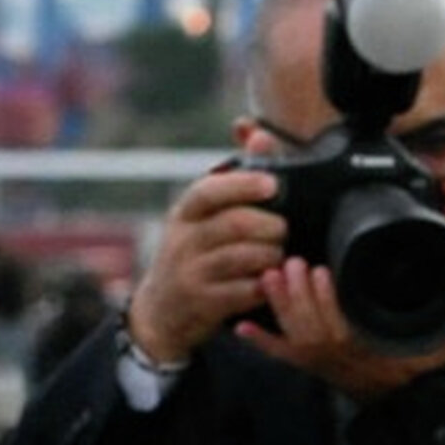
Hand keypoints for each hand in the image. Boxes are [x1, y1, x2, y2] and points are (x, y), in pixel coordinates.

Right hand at [123, 163, 288, 368]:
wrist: (160, 312)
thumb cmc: (193, 254)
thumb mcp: (201, 216)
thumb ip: (233, 177)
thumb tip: (258, 132)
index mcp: (185, 212)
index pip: (210, 190)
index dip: (244, 185)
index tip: (272, 184)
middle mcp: (183, 240)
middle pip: (236, 224)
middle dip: (270, 226)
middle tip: (283, 230)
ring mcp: (191, 274)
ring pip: (243, 258)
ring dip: (270, 255)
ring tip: (279, 255)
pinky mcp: (203, 304)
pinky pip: (242, 291)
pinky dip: (263, 286)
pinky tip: (270, 283)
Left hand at [238, 257, 444, 399]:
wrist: (425, 403)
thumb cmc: (438, 366)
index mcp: (378, 351)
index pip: (346, 329)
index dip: (329, 303)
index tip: (324, 271)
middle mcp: (349, 362)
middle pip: (313, 331)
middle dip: (298, 298)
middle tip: (292, 263)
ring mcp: (332, 367)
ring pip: (298, 341)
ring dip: (282, 309)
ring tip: (272, 276)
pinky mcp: (321, 369)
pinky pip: (288, 360)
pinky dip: (264, 344)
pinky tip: (243, 328)